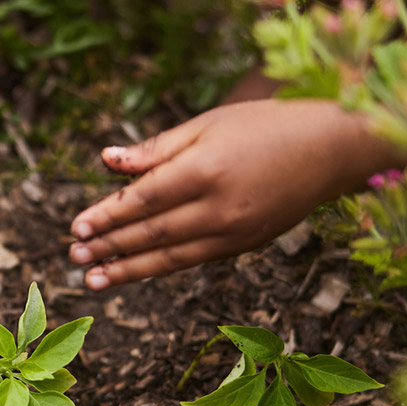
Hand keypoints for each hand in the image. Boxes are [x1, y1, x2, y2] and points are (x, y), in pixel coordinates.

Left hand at [69, 99, 401, 288]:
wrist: (332, 149)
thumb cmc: (265, 126)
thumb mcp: (208, 125)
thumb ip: (156, 148)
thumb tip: (106, 158)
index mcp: (206, 170)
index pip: (144, 199)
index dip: (108, 216)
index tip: (76, 227)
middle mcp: (219, 208)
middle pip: (152, 233)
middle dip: (110, 247)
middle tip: (74, 258)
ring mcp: (235, 232)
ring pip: (172, 257)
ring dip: (129, 270)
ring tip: (95, 280)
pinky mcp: (246, 244)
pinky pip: (195, 260)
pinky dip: (162, 268)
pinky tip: (137, 271)